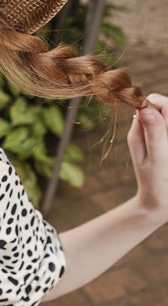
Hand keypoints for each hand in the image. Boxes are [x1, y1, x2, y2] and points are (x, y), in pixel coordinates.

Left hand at [127, 92, 167, 224]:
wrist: (160, 204)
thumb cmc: (158, 184)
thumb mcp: (157, 161)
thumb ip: (154, 134)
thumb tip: (145, 108)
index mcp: (140, 130)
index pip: (156, 101)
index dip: (166, 108)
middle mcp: (150, 128)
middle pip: (167, 106)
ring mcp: (161, 134)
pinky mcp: (166, 139)